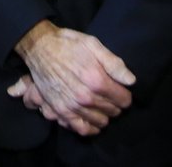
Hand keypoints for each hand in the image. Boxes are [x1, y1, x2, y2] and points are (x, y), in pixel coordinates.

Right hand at [9, 21, 133, 135]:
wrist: (40, 47)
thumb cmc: (68, 44)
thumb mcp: (93, 45)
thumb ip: (114, 64)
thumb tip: (131, 81)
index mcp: (96, 80)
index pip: (123, 99)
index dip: (125, 95)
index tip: (121, 90)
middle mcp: (85, 97)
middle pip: (113, 111)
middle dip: (116, 104)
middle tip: (111, 96)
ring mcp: (72, 106)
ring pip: (100, 121)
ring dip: (105, 115)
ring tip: (102, 105)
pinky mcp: (61, 111)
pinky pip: (81, 129)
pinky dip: (91, 128)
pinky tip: (94, 122)